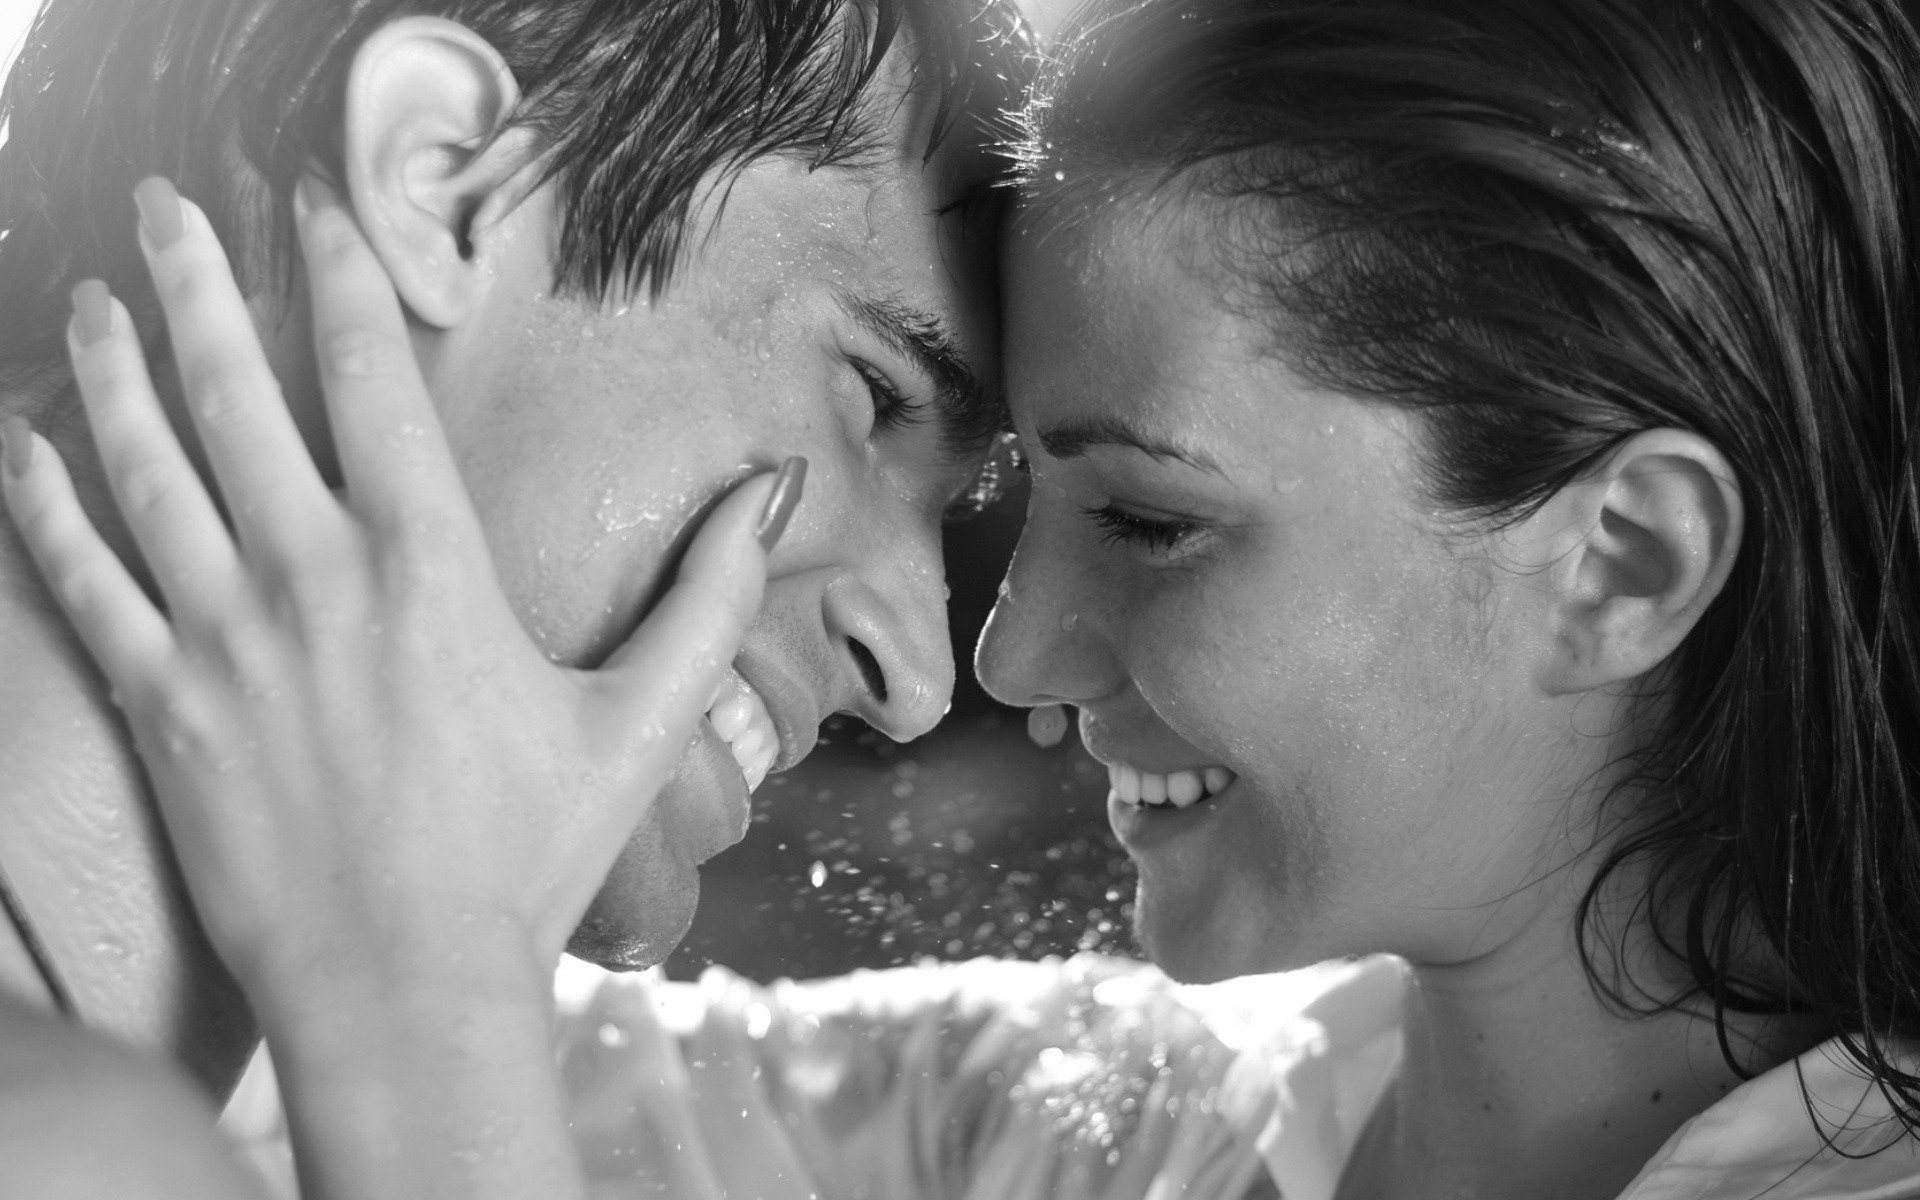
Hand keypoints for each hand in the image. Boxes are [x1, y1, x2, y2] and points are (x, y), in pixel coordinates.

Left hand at [0, 175, 802, 1015]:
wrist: (404, 991)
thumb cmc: (528, 858)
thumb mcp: (640, 722)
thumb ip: (710, 598)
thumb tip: (776, 492)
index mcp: (428, 566)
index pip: (371, 378)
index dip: (343, 273)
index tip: (316, 203)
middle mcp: (311, 579)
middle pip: (232, 391)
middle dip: (195, 277)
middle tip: (164, 202)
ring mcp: (221, 640)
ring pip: (140, 466)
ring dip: (108, 366)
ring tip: (89, 295)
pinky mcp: (160, 708)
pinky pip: (80, 581)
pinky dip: (44, 504)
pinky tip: (24, 447)